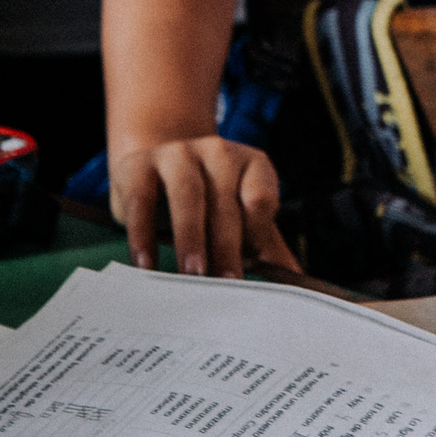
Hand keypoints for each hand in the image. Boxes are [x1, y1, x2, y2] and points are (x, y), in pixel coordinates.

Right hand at [108, 134, 296, 278]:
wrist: (154, 170)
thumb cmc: (207, 203)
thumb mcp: (238, 216)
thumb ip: (266, 246)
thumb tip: (296, 283)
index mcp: (252, 163)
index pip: (261, 197)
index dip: (258, 232)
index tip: (254, 266)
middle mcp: (218, 152)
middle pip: (226, 203)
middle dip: (228, 247)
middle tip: (227, 284)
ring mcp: (178, 153)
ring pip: (188, 196)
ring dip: (191, 239)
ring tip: (193, 275)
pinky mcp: (139, 166)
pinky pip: (142, 200)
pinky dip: (144, 235)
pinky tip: (146, 264)